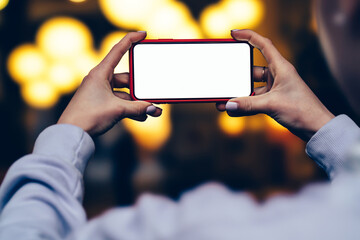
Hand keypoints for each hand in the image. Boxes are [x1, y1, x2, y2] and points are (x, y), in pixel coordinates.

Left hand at [58, 31, 161, 135]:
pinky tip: (142, 117)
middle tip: (153, 93)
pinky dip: (130, 108)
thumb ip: (138, 108)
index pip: (118, 50)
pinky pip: (120, 102)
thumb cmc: (89, 116)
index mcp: (100, 73)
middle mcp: (100, 80)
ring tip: (152, 110)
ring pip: (124, 93)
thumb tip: (155, 109)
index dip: (131, 40)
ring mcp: (100, 92)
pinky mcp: (100, 103)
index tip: (143, 34)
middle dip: (141, 87)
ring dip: (137, 102)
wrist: (72, 134)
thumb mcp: (117, 110)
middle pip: (126, 78)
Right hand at [216, 29, 333, 140]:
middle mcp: (277, 76)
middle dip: (237, 76)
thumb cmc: (302, 110)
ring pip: (251, 88)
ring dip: (238, 94)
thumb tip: (228, 105)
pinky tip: (231, 110)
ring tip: (222, 100)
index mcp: (281, 67)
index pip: (263, 45)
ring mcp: (275, 89)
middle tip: (223, 77)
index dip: (248, 36)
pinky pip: (254, 101)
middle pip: (252, 70)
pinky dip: (244, 104)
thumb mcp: (272, 105)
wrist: (317, 128)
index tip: (233, 34)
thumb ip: (248, 105)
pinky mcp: (273, 101)